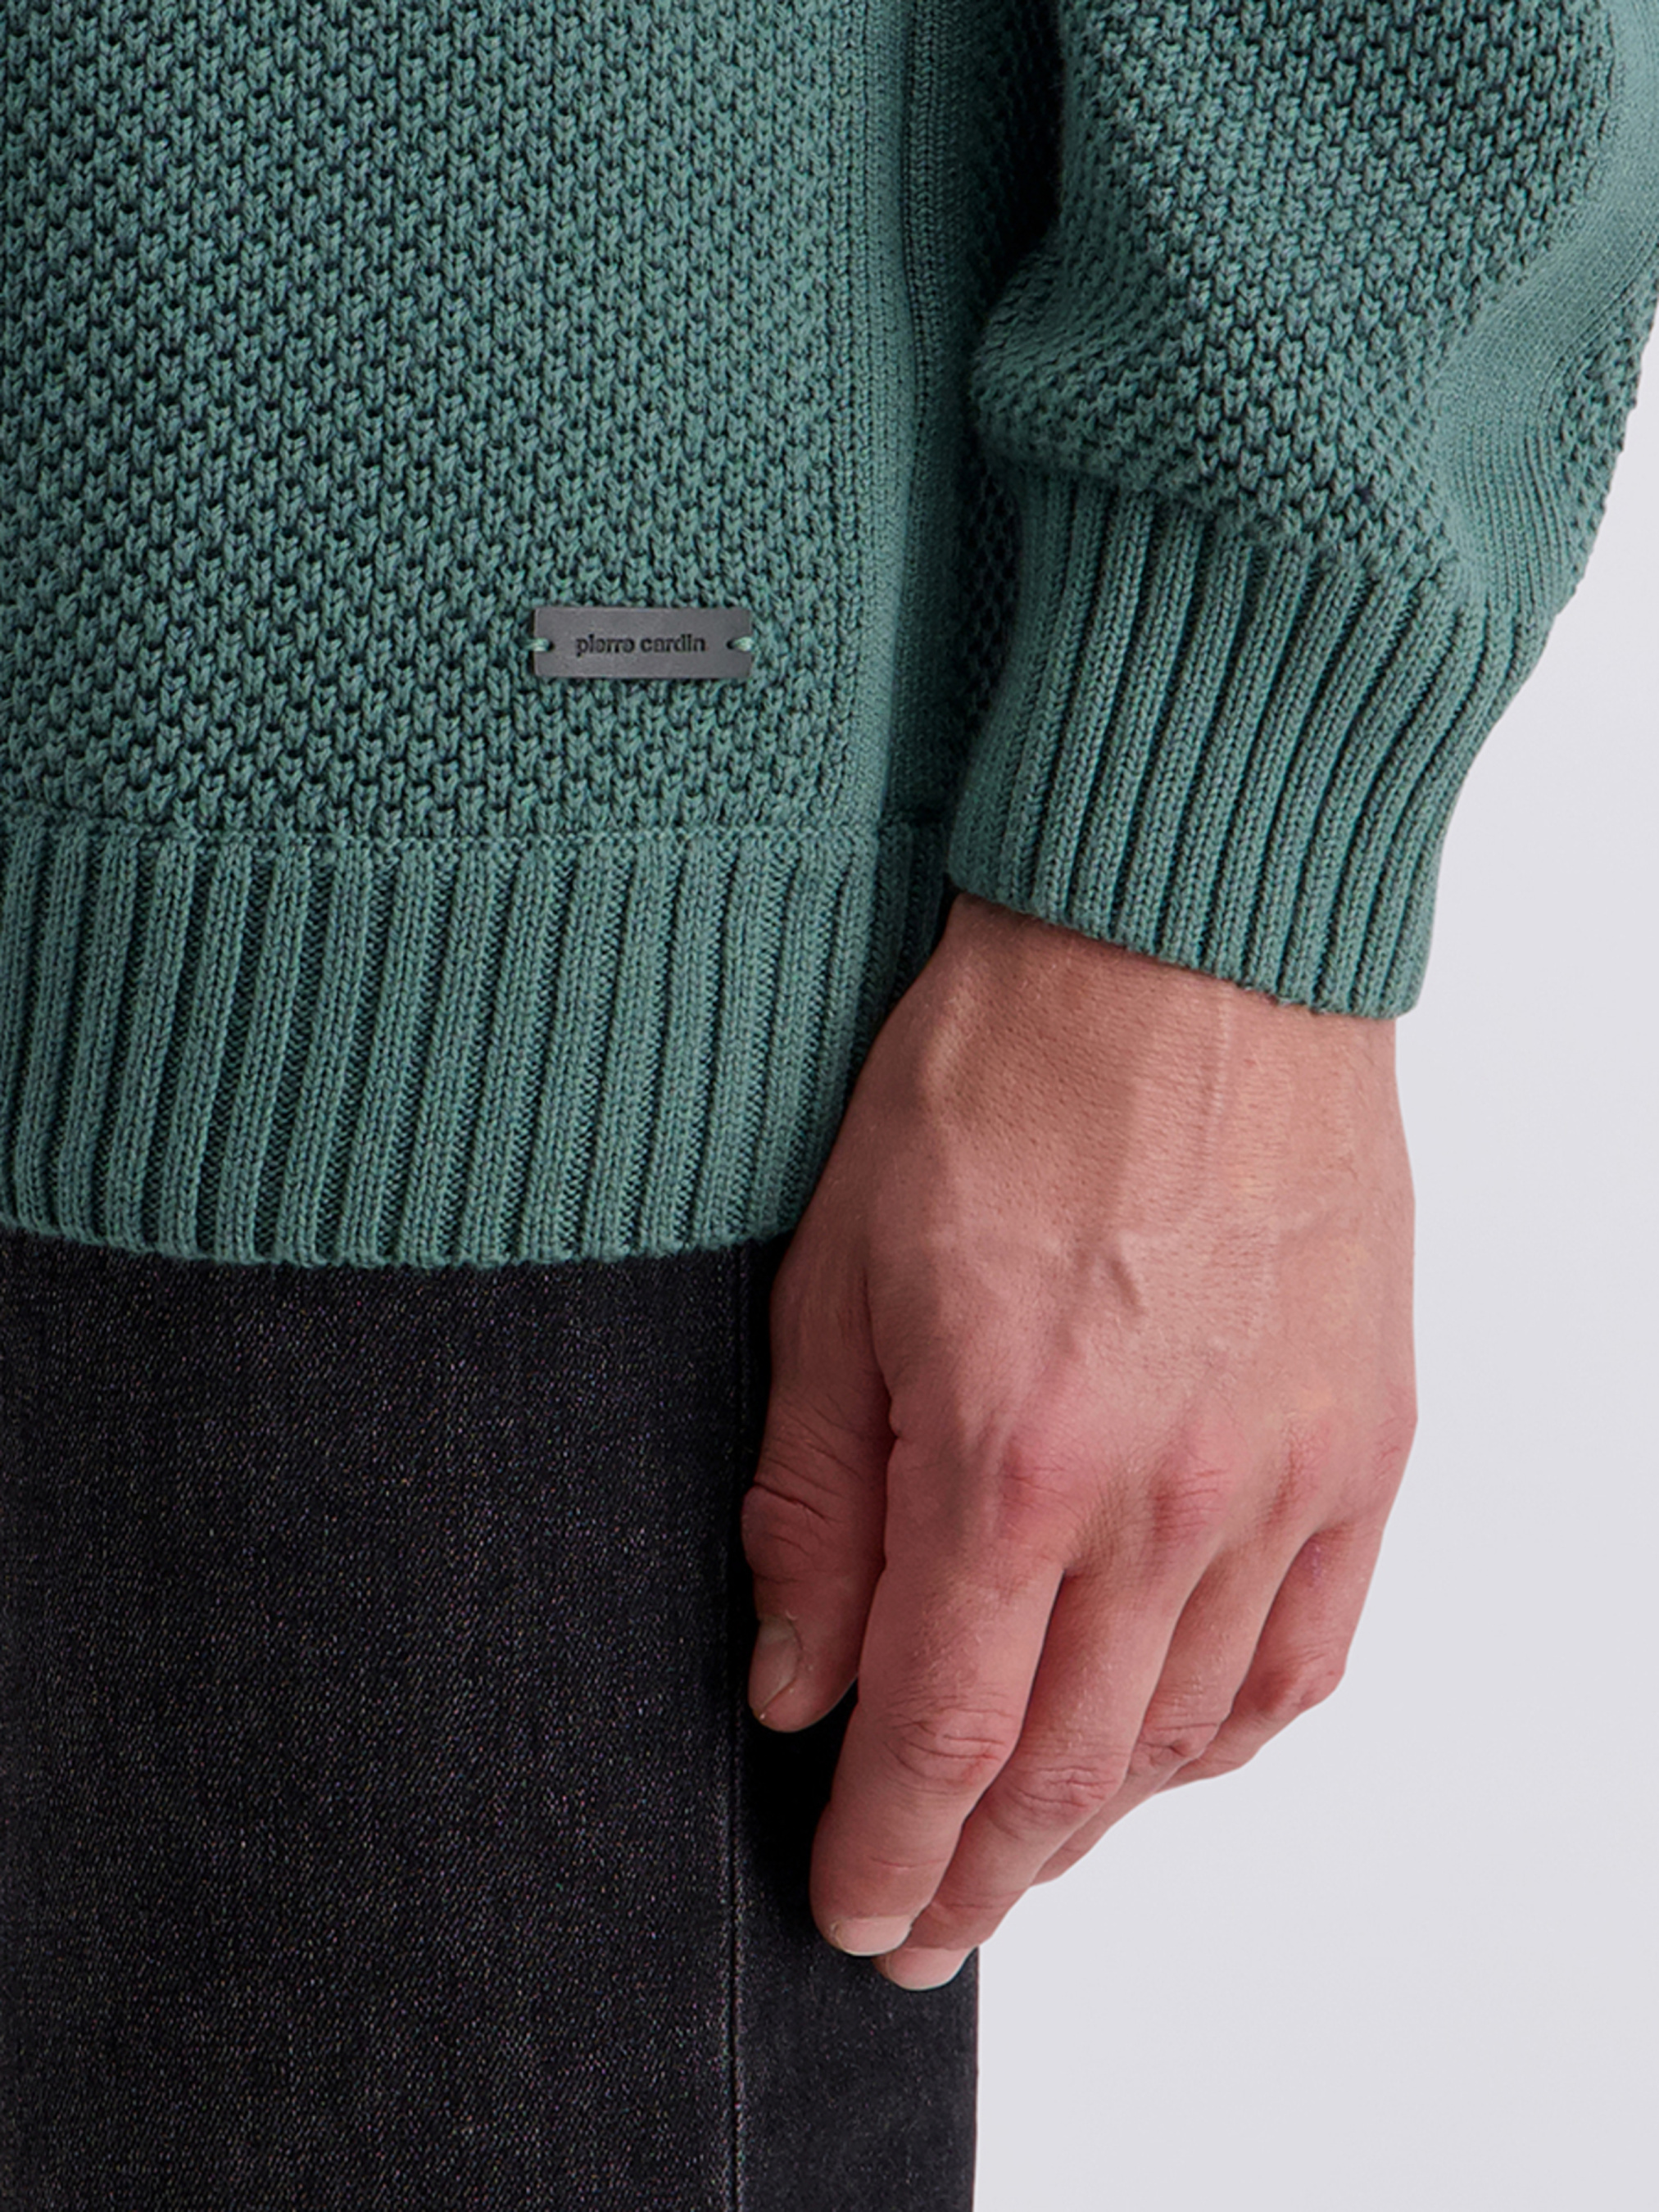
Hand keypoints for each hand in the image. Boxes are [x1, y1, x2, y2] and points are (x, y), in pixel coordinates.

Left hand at [740, 890, 1415, 1988]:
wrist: (1182, 948)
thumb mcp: (835, 1278)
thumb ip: (814, 1499)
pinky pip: (1307, 1649)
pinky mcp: (1359, 1439)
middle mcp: (1164, 1498)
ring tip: (1027, 1852)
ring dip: (1099, 1821)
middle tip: (925, 1931)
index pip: (939, 1739)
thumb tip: (796, 1678)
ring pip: (1187, 1731)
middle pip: (1069, 1770)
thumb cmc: (997, 1080)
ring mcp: (1281, 1477)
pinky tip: (1173, 1750)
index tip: (851, 1914)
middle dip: (981, 1876)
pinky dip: (1229, 1733)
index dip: (886, 1854)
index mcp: (1009, 1459)